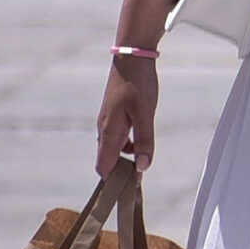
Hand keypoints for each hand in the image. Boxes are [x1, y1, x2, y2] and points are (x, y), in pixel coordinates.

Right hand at [96, 55, 158, 176]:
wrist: (131, 57)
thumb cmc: (138, 84)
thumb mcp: (145, 114)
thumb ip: (145, 141)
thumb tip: (142, 168)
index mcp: (109, 132)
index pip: (104, 167)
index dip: (113, 182)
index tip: (128, 190)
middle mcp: (104, 129)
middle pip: (107, 161)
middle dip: (121, 173)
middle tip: (139, 181)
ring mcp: (108, 122)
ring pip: (113, 150)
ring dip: (125, 159)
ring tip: (143, 164)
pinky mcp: (114, 115)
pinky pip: (118, 138)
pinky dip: (127, 146)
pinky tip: (141, 143)